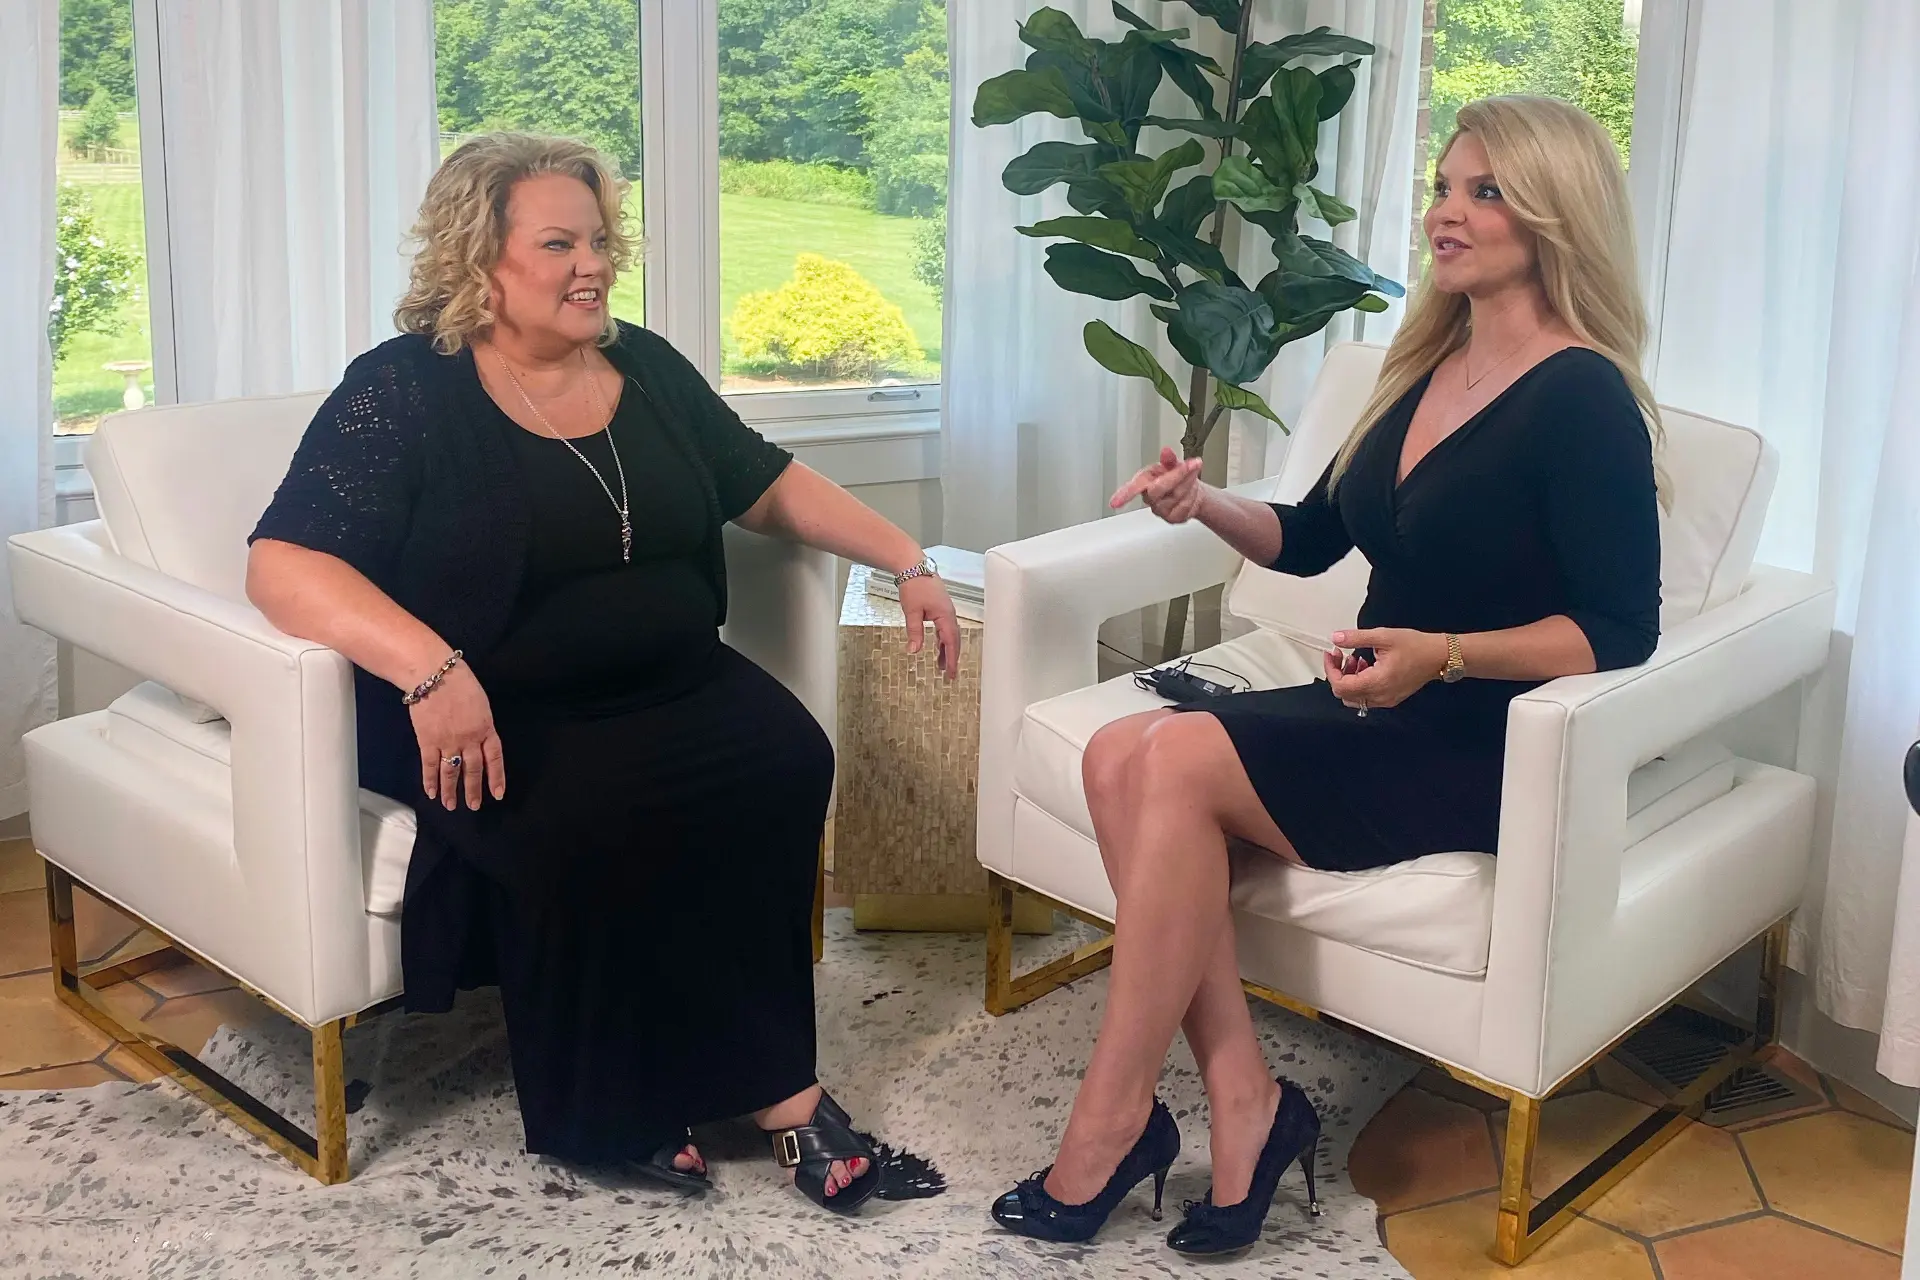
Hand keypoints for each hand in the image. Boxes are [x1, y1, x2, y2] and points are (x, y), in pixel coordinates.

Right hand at [409, 661, 505, 809]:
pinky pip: (430, 765)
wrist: (433, 674)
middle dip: (473, 790)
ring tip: (451, 806)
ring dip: (451, 791)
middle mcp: (469, 739)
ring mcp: (448, 741)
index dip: (496, 777)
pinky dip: (430, 780)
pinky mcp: (428, 740)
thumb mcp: (480, 703)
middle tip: (474, 806)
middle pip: (473, 770)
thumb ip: (482, 723)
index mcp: (486, 728)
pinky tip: (431, 792)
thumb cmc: (459, 681)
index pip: (494, 758)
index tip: (498, 794)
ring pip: (451, 772)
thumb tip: (480, 738)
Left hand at [899, 573, 961, 680]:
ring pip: (950, 635)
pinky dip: (942, 640)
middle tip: (949, 675)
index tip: (951, 674)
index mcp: (945, 616)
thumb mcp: (912, 612)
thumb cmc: (914, 585)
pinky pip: (945, 628)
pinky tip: (938, 647)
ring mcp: (945, 611)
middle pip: (954, 640)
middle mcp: (949, 614)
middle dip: (952, 658)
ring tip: (942, 666)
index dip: (951, 659)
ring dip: (947, 650)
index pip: (950, 642)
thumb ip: (914, 632)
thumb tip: (914, 650)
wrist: (913, 566)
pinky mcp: (940, 608)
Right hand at [1110, 446, 1206, 523]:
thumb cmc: (1178, 477)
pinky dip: (1192, 496)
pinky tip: (1191, 492)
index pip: (1132, 487)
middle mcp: (1149, 496)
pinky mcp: (1172, 518)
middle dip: (1177, 475)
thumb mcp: (1173, 463)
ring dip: (1189, 483)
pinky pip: (1184, 506)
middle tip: (1191, 465)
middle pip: (1157, 489)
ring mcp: (1160, 509)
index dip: (1124, 494)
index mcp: (1144, 480)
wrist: (1193, 491)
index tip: (1115, 502)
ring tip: (1191, 477)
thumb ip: (1169, 458)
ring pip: (1175, 496)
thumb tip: (1166, 451)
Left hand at [1324, 628, 1447, 711]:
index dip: (1331, 670)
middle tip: (1341, 655)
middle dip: (1338, 674)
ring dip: (1349, 679)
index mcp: (1377, 682)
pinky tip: (1367, 667)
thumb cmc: (1416, 646)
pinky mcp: (1390, 698)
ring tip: (1355, 659)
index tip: (1331, 654)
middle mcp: (1380, 696)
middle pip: (1344, 694)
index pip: (1340, 686)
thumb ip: (1357, 638)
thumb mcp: (1383, 636)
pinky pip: (1367, 697)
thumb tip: (1336, 638)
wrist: (1440, 657)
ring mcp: (1386, 700)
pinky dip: (1360, 684)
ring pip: (1354, 698)